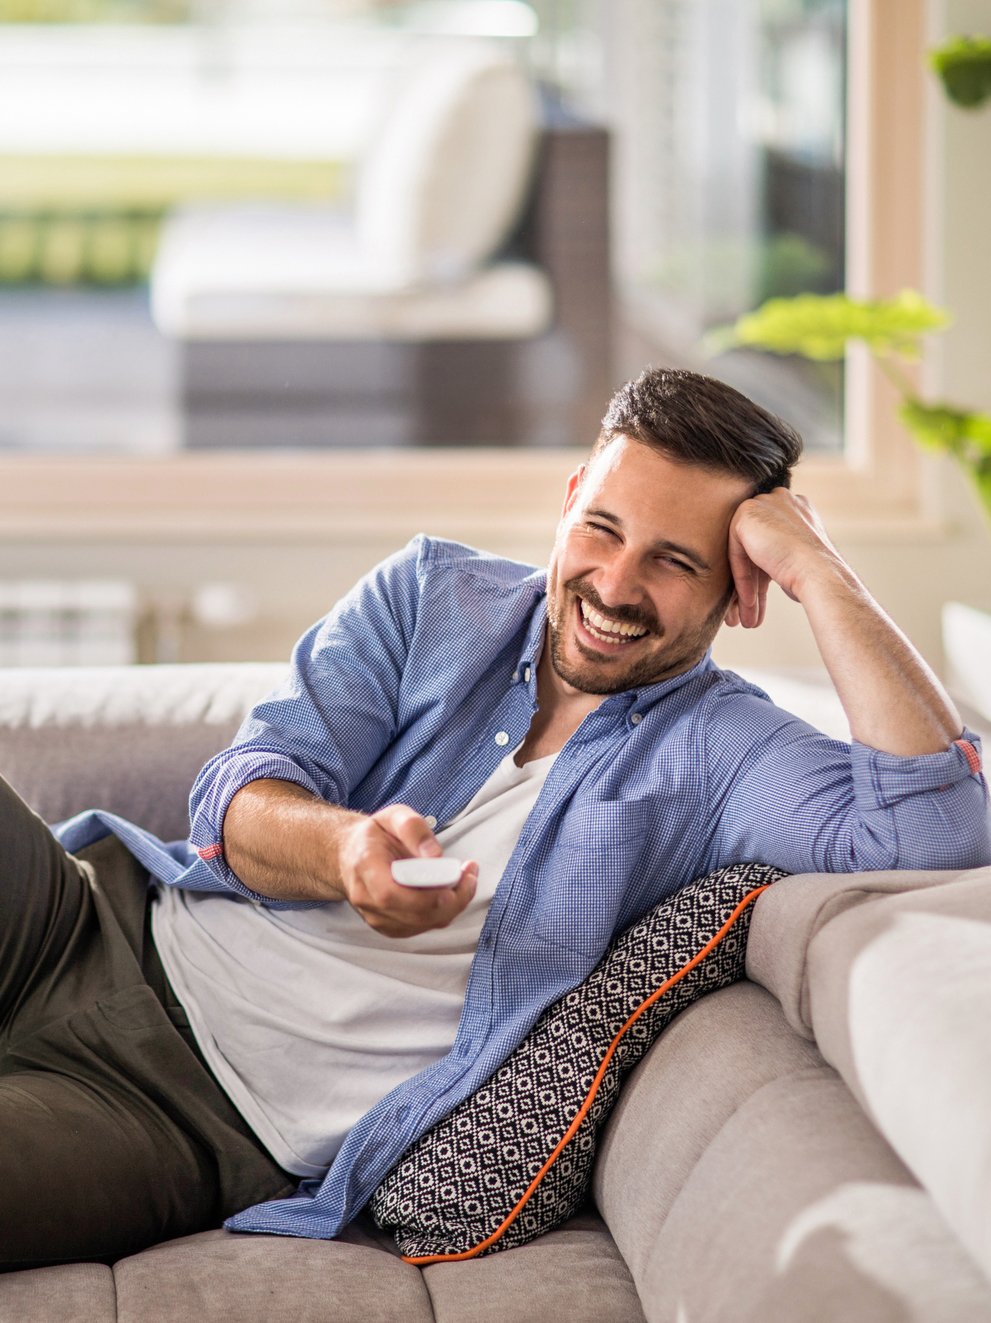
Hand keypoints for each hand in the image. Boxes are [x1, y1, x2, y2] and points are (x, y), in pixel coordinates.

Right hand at [337, 803, 477, 937]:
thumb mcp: (394, 816)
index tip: (452, 885)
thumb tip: (435, 855)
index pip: (390, 893)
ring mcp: (376, 916)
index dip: (423, 897)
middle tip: (469, 876)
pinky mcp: (389, 926)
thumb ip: (414, 829)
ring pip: (421, 923)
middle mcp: (366, 897)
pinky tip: (452, 892)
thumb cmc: (375, 836)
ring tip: (465, 879)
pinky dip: (443, 912)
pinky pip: (422, 926)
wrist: (352, 855)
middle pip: (411, 914)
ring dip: (452, 906)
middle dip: (449, 900)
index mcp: (364, 867)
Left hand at [725, 488, 844, 628]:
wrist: (820, 574)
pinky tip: (748, 606)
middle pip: (755, 549)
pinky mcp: (747, 514)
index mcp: (797, 508)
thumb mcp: (797, 561)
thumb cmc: (816, 576)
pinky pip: (736, 553)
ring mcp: (764, 504)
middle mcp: (781, 500)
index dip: (762, 576)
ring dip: (744, 590)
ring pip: (745, 554)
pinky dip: (741, 580)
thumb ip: (778, 557)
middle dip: (750, 585)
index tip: (759, 603)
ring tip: (745, 620)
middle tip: (749, 614)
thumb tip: (763, 574)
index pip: (771, 543)